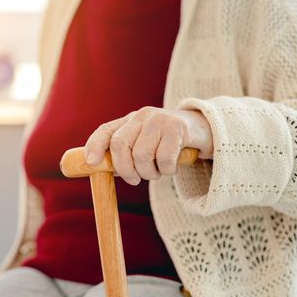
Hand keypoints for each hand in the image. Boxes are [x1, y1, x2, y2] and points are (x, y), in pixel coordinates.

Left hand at [83, 106, 213, 184]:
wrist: (204, 130)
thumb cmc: (167, 144)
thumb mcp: (144, 146)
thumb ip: (124, 155)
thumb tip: (99, 168)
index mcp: (129, 121)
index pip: (105, 131)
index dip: (95, 146)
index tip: (91, 163)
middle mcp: (141, 116)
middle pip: (120, 144)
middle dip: (125, 169)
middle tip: (134, 180)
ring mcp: (159, 119)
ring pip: (142, 155)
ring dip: (149, 173)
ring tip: (157, 172)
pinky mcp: (177, 127)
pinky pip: (164, 158)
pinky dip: (166, 170)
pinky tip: (171, 167)